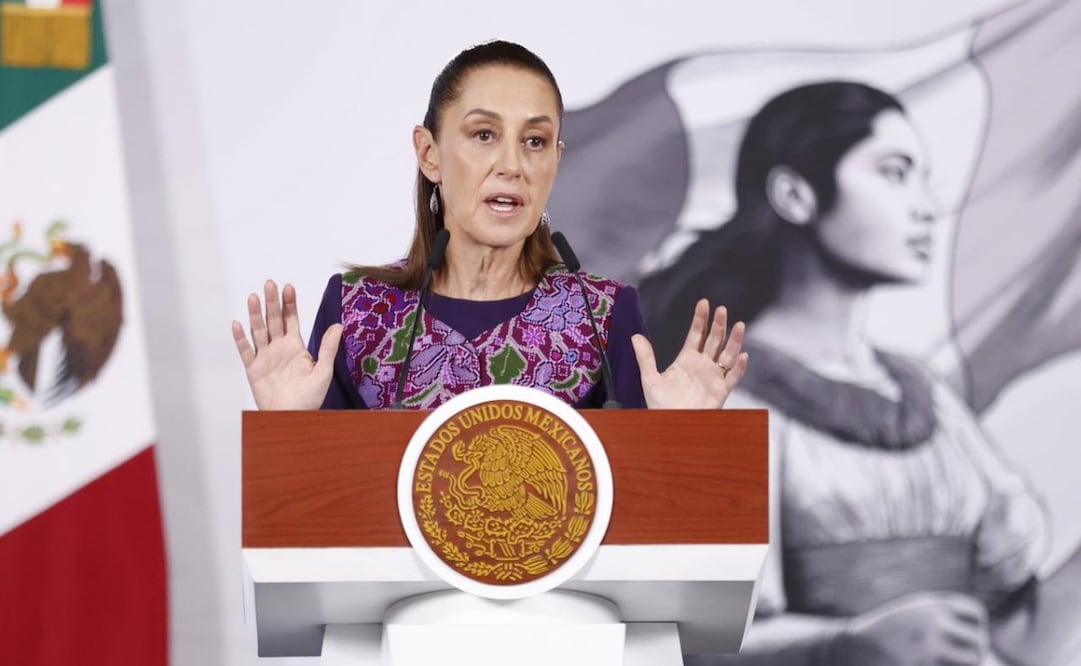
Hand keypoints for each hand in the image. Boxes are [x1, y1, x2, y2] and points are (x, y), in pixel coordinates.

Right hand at [231, 280, 339, 409]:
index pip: (291, 319)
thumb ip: (328, 348)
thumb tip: (338, 325)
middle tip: (270, 283)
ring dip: (256, 315)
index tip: (288, 287)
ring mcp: (264, 357)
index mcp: (295, 346)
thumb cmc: (310, 398)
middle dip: (272, 302)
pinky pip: (245, 351)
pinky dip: (241, 338)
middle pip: (273, 320)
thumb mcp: (324, 370)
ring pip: (259, 331)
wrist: (293, 417)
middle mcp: (278, 348)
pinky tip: (237, 324)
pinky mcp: (253, 369)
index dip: (289, 303)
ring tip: (254, 297)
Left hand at [631, 299, 747, 408]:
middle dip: (718, 325)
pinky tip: (742, 356)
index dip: (700, 319)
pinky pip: (733, 378)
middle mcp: (702, 366)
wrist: (671, 426)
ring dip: (734, 341)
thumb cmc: (660, 405)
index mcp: (686, 360)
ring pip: (727, 355)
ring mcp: (713, 378)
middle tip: (721, 309)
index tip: (704, 303)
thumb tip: (635, 336)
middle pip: (714, 340)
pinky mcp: (720, 392)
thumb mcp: (649, 378)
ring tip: (739, 325)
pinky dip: (739, 368)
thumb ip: (645, 357)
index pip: (696, 334)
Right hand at [832, 592, 989, 665]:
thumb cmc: (885, 634)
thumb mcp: (912, 613)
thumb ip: (941, 616)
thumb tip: (978, 639)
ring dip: (965, 665)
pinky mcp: (919, 665)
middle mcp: (931, 621)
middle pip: (978, 642)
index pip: (975, 613)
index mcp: (930, 605)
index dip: (976, 628)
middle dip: (974, 654)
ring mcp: (926, 645)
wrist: (850, 647)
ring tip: (947, 663)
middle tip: (960, 661)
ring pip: (972, 661)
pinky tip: (930, 664)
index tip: (965, 639)